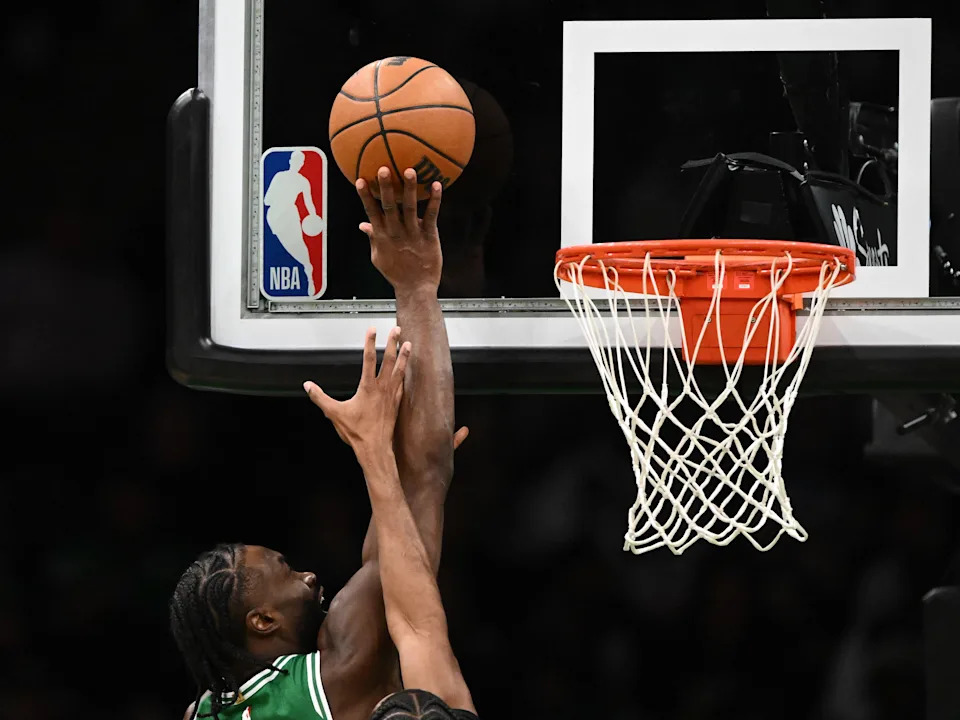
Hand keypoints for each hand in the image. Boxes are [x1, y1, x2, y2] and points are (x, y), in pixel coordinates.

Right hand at [304, 327, 409, 457]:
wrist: (375, 448)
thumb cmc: (358, 432)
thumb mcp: (334, 413)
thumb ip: (320, 398)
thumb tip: (308, 386)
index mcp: (368, 388)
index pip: (369, 359)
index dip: (370, 342)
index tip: (372, 329)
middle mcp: (382, 389)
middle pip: (389, 360)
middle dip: (393, 343)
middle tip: (396, 330)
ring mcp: (391, 395)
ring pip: (399, 370)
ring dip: (404, 356)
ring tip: (409, 344)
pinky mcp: (396, 404)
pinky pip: (402, 385)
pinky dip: (404, 375)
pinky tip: (406, 371)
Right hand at [356, 167, 442, 291]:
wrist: (416, 288)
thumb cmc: (397, 273)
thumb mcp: (378, 257)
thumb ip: (372, 238)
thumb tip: (363, 224)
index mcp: (382, 236)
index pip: (371, 213)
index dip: (366, 196)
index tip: (361, 180)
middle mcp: (396, 233)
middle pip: (389, 206)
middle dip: (385, 187)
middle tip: (383, 168)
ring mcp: (413, 234)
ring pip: (409, 208)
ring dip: (409, 189)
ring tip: (409, 171)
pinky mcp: (429, 236)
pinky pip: (431, 216)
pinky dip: (434, 200)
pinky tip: (437, 185)